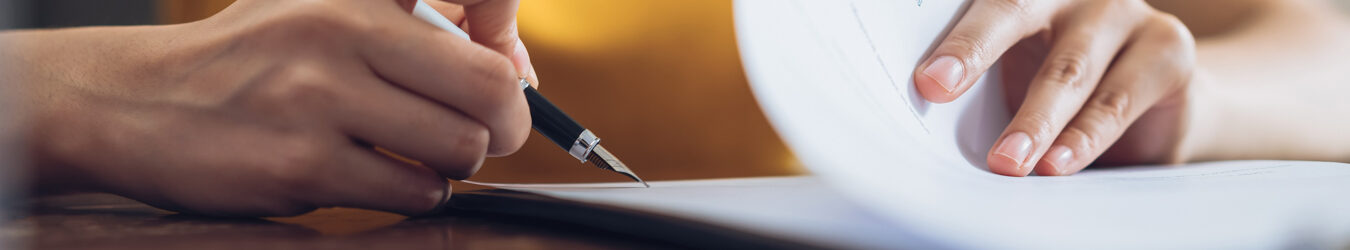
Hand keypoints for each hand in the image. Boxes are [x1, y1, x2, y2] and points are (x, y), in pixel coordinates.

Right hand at [10, 0, 534, 215]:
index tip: (509, 78)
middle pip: (491, 92)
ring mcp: (320, 103)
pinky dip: (409, 194)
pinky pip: (408, 193)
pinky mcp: (301, 168)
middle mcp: (341, 36)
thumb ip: (420, 27)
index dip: (514, 52)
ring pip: (458, 150)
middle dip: (504, 125)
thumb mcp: (327, 9)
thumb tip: (517, 71)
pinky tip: (372, 177)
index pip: (484, 1)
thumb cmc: (250, 59)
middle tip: (480, 136)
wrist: (135, 102)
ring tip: (410, 156)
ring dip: (450, 165)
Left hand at [913, 0, 1196, 175]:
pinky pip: (1116, 100)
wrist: (1157, 100)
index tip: (925, 77)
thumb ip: (982, 74)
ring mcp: (1124, 12)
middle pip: (1015, 11)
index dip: (954, 36)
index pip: (984, 3)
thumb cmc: (1061, 79)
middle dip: (973, 52)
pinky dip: (1083, 138)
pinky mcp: (1166, 48)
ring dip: (1033, 120)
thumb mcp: (1016, 71)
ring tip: (1006, 162)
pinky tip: (1057, 164)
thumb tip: (928, 105)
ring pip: (1068, 69)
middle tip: (938, 88)